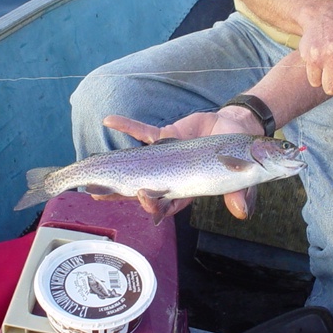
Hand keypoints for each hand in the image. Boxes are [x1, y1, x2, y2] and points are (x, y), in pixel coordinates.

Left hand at [92, 110, 261, 218]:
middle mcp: (171, 177)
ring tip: (89, 180)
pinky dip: (127, 126)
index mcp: (189, 189)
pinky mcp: (163, 139)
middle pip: (142, 190)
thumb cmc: (240, 154)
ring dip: (112, 173)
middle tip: (99, 194)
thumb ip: (239, 192)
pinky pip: (142, 133)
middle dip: (120, 194)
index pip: (167, 203)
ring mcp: (164, 158)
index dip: (153, 205)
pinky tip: (108, 120)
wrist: (236, 126)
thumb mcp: (243, 174)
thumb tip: (242, 212)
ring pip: (135, 168)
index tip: (145, 198)